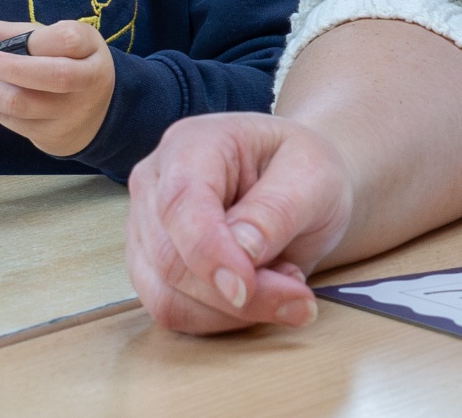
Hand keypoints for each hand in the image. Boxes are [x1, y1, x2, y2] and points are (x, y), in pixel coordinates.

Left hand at [0, 19, 115, 155]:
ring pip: (25, 104)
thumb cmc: (59, 61)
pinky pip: (14, 123)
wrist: (94, 111)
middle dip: (12, 69)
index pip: (68, 39)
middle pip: (54, 76)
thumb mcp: (39, 38)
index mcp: (87, 47)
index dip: (35, 41)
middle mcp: (86, 80)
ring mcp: (70, 111)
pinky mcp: (52, 134)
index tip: (5, 43)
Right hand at [127, 112, 354, 333]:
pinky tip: (260, 296)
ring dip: (231, 311)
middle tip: (298, 295)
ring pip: (167, 297)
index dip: (209, 251)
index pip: (181, 202)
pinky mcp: (152, 269)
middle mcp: (156, 183)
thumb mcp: (314, 178)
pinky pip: (175, 312)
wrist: (302, 187)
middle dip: (237, 294)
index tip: (246, 289)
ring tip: (285, 284)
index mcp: (194, 144)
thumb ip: (278, 211)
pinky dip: (222, 318)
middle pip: (171, 259)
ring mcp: (147, 228)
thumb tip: (242, 252)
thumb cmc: (305, 172)